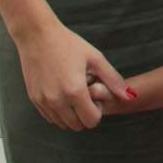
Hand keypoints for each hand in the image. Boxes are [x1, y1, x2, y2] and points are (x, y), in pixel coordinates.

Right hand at [16, 21, 131, 130]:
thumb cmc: (68, 44)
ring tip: (74, 93)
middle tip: (86, 95)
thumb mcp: (95, 58)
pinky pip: (49, 117)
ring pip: (62, 124)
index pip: (91, 121)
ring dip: (71, 115)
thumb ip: (113, 79)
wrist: (37, 36)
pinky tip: (62, 93)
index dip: (97, 111)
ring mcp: (42, 101)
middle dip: (85, 115)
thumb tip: (129, 96)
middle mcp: (56, 101)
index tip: (96, 96)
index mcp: (74, 91)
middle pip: (76, 126)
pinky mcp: (33, 99)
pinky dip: (59, 112)